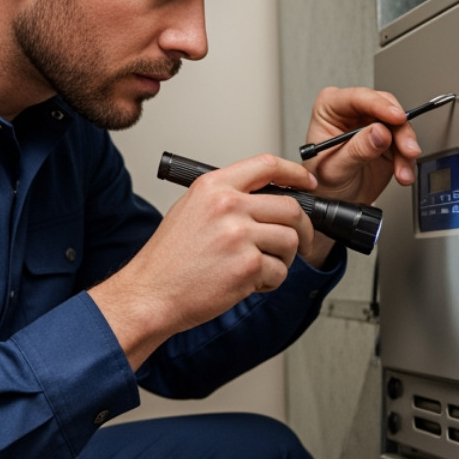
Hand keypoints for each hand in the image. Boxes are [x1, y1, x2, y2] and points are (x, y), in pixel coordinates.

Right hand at [90, 154, 317, 368]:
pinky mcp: (247, 266)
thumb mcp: (191, 209)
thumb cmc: (168, 258)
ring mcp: (238, 236)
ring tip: (261, 267)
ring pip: (290, 241)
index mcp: (213, 187)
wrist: (151, 292)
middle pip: (290, 207)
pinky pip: (280, 271)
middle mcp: (227, 206)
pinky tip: (248, 283)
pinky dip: (270, 282)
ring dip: (284, 259)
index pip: (267, 165)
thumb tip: (266, 198)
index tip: (307, 182)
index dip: (295, 173)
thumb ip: (226, 198)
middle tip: (297, 240)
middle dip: (301, 228)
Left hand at [304, 86, 420, 206]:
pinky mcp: (388, 139)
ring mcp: (372, 124)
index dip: (380, 105)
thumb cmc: (323, 182)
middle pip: (385, 107)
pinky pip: (405, 142)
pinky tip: (403, 173)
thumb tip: (379, 132)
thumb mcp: (335, 168)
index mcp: (331, 109)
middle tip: (407, 149)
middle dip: (400, 130)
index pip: (357, 98)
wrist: (335, 201)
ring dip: (405, 149)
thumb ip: (357, 150)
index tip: (396, 118)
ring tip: (402, 170)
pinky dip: (407, 159)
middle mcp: (353, 112)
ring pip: (399, 125)